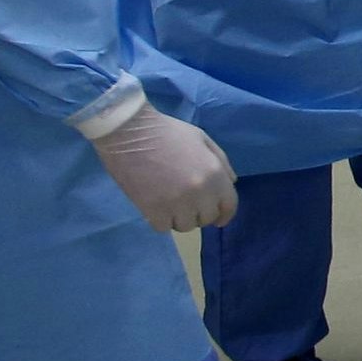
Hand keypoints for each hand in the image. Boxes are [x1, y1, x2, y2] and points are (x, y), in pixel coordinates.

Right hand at [85, 98, 239, 232]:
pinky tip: (156, 207)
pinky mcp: (153, 210)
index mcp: (215, 174)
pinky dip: (160, 220)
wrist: (130, 132)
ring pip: (185, 226)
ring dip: (179, 218)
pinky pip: (163, 228)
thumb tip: (231, 183)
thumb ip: (221, 162)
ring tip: (170, 204)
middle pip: (206, 219)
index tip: (218, 219)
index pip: (229, 206)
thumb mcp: (202, 139)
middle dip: (199, 213)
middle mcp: (200, 193)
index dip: (224, 215)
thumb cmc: (167, 132)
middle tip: (187, 204)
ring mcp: (176, 204)